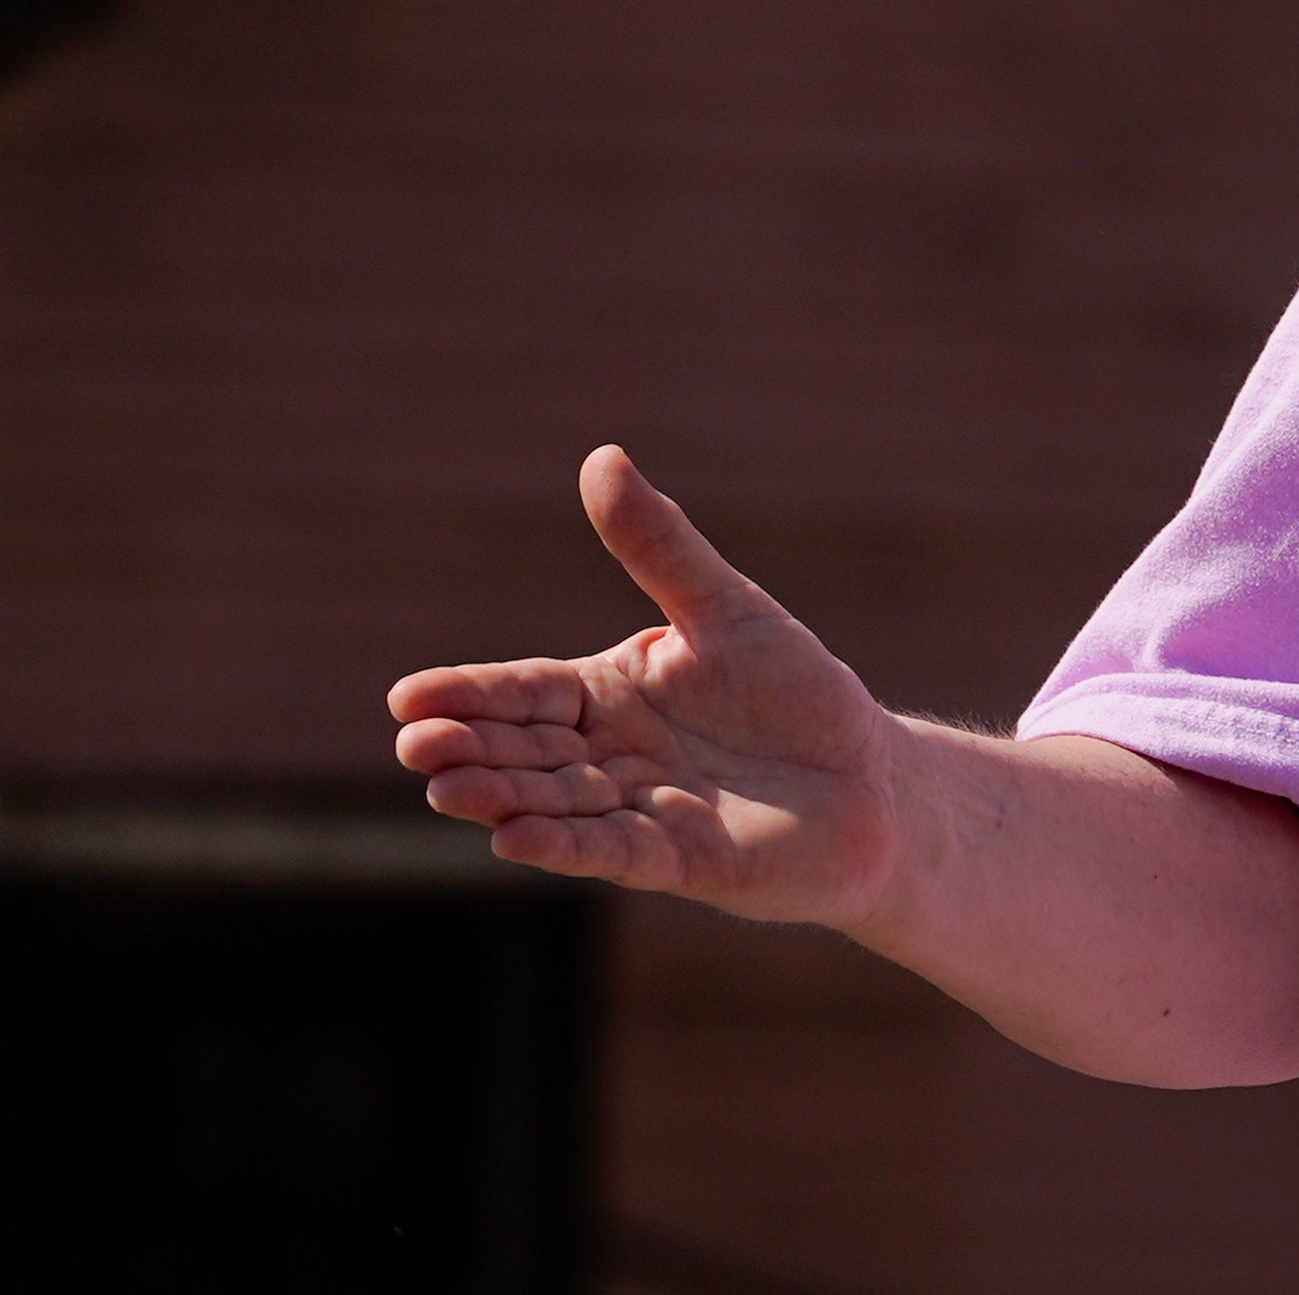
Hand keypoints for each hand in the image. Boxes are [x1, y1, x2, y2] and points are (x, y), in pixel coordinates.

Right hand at [387, 446, 902, 928]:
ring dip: (501, 797)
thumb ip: (660, 546)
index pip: (525, 691)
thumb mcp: (726, 609)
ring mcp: (636, 811)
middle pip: (525, 749)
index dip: (469, 695)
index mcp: (608, 695)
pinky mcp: (676, 860)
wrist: (872, 778)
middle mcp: (608, 756)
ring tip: (447, 789)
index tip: (406, 696)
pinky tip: (514, 839)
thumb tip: (602, 456)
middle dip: (470, 748)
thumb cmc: (795, 692)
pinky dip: (564, 845)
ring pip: (554, 803)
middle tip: (415, 743)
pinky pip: (609, 851)